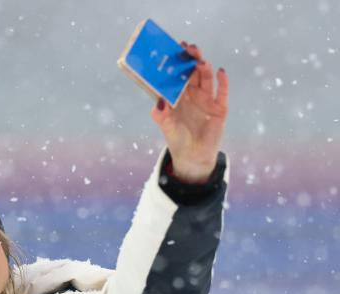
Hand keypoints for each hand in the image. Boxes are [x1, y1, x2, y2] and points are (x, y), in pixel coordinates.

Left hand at [151, 42, 228, 182]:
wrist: (193, 156)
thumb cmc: (177, 139)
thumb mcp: (166, 127)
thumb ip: (160, 116)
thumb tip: (159, 102)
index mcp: (178, 96)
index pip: (177, 76)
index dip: (175, 63)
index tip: (172, 49)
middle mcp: (193, 94)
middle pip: (192, 73)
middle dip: (190, 60)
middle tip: (188, 48)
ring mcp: (207, 100)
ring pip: (206, 78)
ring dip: (204, 68)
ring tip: (199, 60)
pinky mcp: (219, 108)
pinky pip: (222, 92)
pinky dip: (223, 81)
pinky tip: (220, 71)